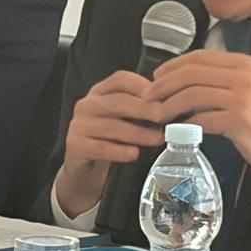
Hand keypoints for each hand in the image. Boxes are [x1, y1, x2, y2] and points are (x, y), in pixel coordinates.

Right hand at [54, 70, 164, 215]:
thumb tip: (175, 109)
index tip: (165, 96)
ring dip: (138, 133)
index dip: (143, 86)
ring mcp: (79, 125)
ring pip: (112, 126)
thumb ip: (142, 111)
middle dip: (145, 109)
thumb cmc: (111, 142)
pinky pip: (100, 147)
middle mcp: (87, 105)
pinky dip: (119, 151)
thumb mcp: (125, 121)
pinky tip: (134, 154)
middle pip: (118, 101)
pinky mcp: (75, 145)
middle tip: (165, 117)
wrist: (85, 170)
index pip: (121, 80)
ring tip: (158, 139)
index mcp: (100, 92)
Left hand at [144, 51, 250, 200]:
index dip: (173, 66)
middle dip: (163, 84)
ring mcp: (243, 96)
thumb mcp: (250, 93)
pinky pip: (201, 118)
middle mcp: (245, 75)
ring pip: (192, 94)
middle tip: (148, 96)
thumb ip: (223, 83)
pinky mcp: (239, 119)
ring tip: (157, 115)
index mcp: (246, 64)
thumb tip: (186, 82)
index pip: (200, 57)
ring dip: (169, 105)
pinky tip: (176, 130)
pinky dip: (184, 125)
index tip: (156, 76)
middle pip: (191, 72)